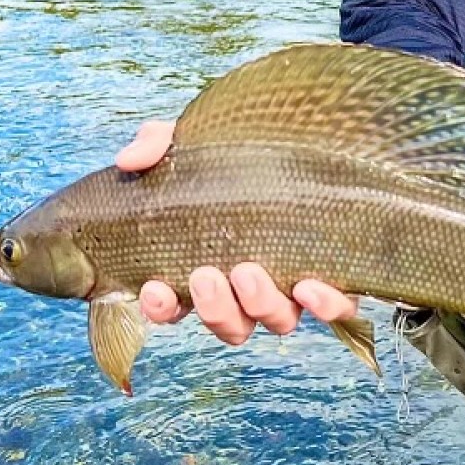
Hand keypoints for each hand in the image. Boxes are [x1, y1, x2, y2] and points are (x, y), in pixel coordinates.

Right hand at [115, 121, 357, 340]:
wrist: (305, 141)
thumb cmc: (240, 153)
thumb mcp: (193, 143)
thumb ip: (158, 147)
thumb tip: (130, 159)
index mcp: (207, 266)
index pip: (175, 306)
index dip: (162, 308)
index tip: (155, 289)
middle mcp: (249, 289)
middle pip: (230, 323)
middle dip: (214, 307)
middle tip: (206, 274)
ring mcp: (292, 287)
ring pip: (275, 321)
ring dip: (259, 305)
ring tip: (248, 271)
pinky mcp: (334, 281)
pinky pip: (334, 309)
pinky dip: (323, 306)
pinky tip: (311, 286)